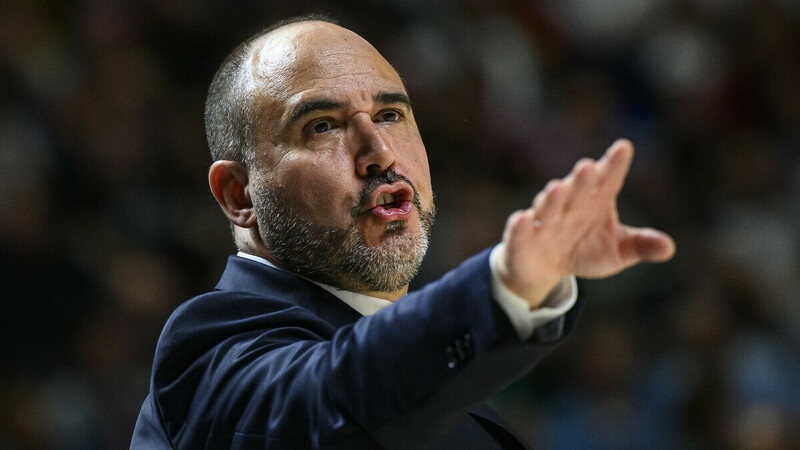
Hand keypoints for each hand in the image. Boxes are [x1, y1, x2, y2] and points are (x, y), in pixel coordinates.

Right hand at [495, 139, 675, 308]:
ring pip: (548, 205)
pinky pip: (521, 229)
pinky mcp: (523, 236)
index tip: (623, 148)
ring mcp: (545, 218)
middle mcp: (570, 203)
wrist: (546, 267)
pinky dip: (521, 224)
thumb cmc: (586, 250)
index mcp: (596, 200)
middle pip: (577, 188)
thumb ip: (641, 245)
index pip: (608, 179)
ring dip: (552, 198)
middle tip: (587, 166)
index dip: (614, 164)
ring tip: (557, 189)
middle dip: (581, 179)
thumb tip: (669, 248)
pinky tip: (522, 219)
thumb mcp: (618, 251)